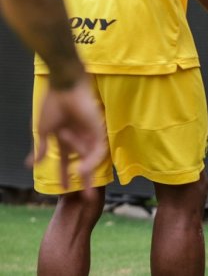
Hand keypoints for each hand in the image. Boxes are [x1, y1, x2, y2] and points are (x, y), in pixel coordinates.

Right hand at [28, 80, 107, 198]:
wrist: (64, 87)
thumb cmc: (53, 104)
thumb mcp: (44, 130)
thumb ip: (41, 148)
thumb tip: (31, 164)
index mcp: (65, 138)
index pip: (65, 161)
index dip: (63, 175)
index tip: (62, 189)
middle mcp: (79, 138)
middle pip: (83, 163)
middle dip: (84, 181)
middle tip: (86, 199)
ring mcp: (89, 134)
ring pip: (90, 159)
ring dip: (87, 174)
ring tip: (82, 187)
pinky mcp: (98, 129)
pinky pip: (97, 150)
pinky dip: (90, 161)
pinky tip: (81, 170)